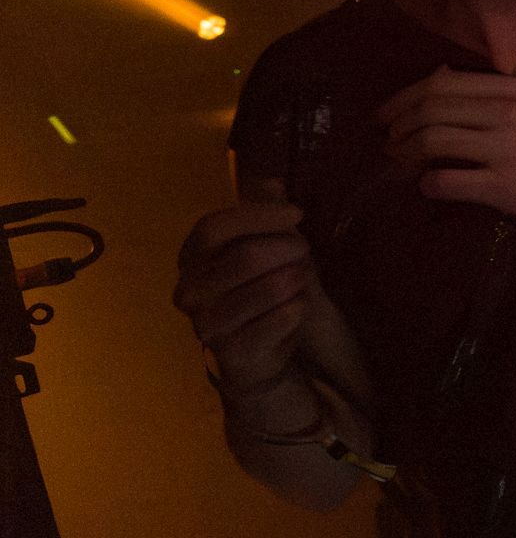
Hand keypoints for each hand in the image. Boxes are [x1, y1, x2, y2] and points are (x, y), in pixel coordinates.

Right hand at [174, 200, 316, 392]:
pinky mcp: (234, 353)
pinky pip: (282, 318)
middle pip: (246, 256)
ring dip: (297, 279)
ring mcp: (207, 324)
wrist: (259, 355)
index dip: (259, 215)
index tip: (297, 213)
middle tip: (304, 251)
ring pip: (269, 288)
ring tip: (300, 280)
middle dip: (288, 248)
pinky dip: (299, 307)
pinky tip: (298, 307)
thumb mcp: (262, 248)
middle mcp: (189, 292)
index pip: (214, 227)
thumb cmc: (260, 293)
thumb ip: (262, 215)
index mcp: (190, 260)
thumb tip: (271, 182)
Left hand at [378, 67, 515, 244]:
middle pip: (429, 108)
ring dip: (404, 154)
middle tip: (387, 141)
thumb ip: (492, 94)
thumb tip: (438, 78)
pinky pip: (445, 181)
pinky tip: (429, 188)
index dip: (403, 98)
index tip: (387, 114)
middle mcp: (507, 112)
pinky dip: (427, 184)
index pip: (441, 83)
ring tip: (400, 164)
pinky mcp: (504, 187)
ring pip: (430, 141)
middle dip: (397, 125)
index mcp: (513, 89)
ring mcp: (505, 149)